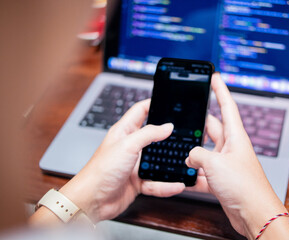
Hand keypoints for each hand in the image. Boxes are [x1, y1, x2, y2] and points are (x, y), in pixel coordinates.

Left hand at [59, 99, 184, 222]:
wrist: (92, 200)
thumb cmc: (101, 170)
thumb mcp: (127, 145)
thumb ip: (149, 133)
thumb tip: (167, 126)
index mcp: (124, 131)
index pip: (140, 111)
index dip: (153, 103)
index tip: (168, 102)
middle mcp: (130, 146)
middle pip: (153, 136)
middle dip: (168, 135)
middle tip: (184, 132)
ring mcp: (134, 164)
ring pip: (157, 161)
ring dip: (170, 163)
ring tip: (184, 162)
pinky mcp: (138, 181)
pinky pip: (156, 182)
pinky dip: (167, 185)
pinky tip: (177, 184)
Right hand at [186, 73, 288, 238]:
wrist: (254, 213)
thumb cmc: (244, 186)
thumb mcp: (215, 163)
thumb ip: (198, 155)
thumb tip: (190, 157)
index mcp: (236, 137)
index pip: (228, 106)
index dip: (220, 90)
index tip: (215, 77)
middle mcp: (232, 147)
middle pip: (213, 128)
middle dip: (200, 123)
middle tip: (187, 117)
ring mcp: (226, 163)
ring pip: (206, 151)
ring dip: (195, 153)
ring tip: (182, 151)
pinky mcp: (222, 179)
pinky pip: (205, 171)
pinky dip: (195, 174)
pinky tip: (187, 177)